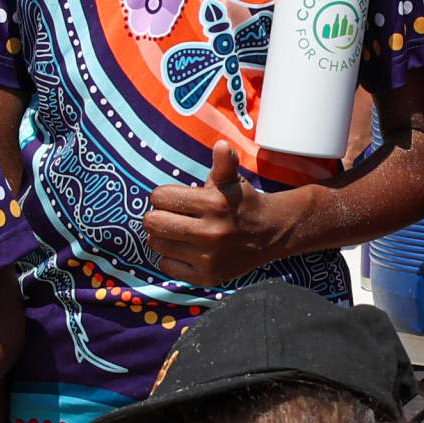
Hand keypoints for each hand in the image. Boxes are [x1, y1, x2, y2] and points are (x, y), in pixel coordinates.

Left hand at [142, 149, 305, 287]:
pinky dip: (170, 258)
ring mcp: (208, 258)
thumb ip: (223, 163)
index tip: (173, 199)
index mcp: (213, 204)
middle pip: (153, 223)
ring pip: (157, 244)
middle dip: (157, 216)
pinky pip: (167, 266)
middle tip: (170, 216)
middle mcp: (211, 232)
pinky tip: (184, 249)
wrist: (270, 233)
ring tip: (178, 232)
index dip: (163, 196)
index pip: (160, 197)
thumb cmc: (242, 202)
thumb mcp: (232, 180)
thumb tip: (221, 146)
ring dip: (162, 237)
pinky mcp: (207, 277)